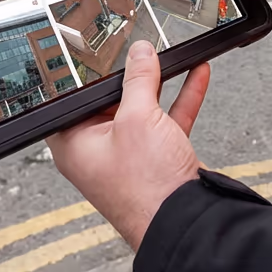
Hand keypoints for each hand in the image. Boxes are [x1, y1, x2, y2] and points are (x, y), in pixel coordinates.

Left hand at [48, 39, 209, 251]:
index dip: (90, 74)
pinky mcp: (157, 158)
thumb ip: (138, 79)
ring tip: (172, 56)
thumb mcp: (138, 118)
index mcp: (77, 143)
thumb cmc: (146, 188)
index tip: (106, 52)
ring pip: (144, 108)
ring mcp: (130, 155)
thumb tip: (139, 53)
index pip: (75, 98)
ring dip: (162, 83)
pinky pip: (166, 120)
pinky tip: (196, 75)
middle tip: (145, 50)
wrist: (185, 221)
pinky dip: (181, 98)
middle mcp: (100, 150)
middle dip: (134, 74)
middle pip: (113, 100)